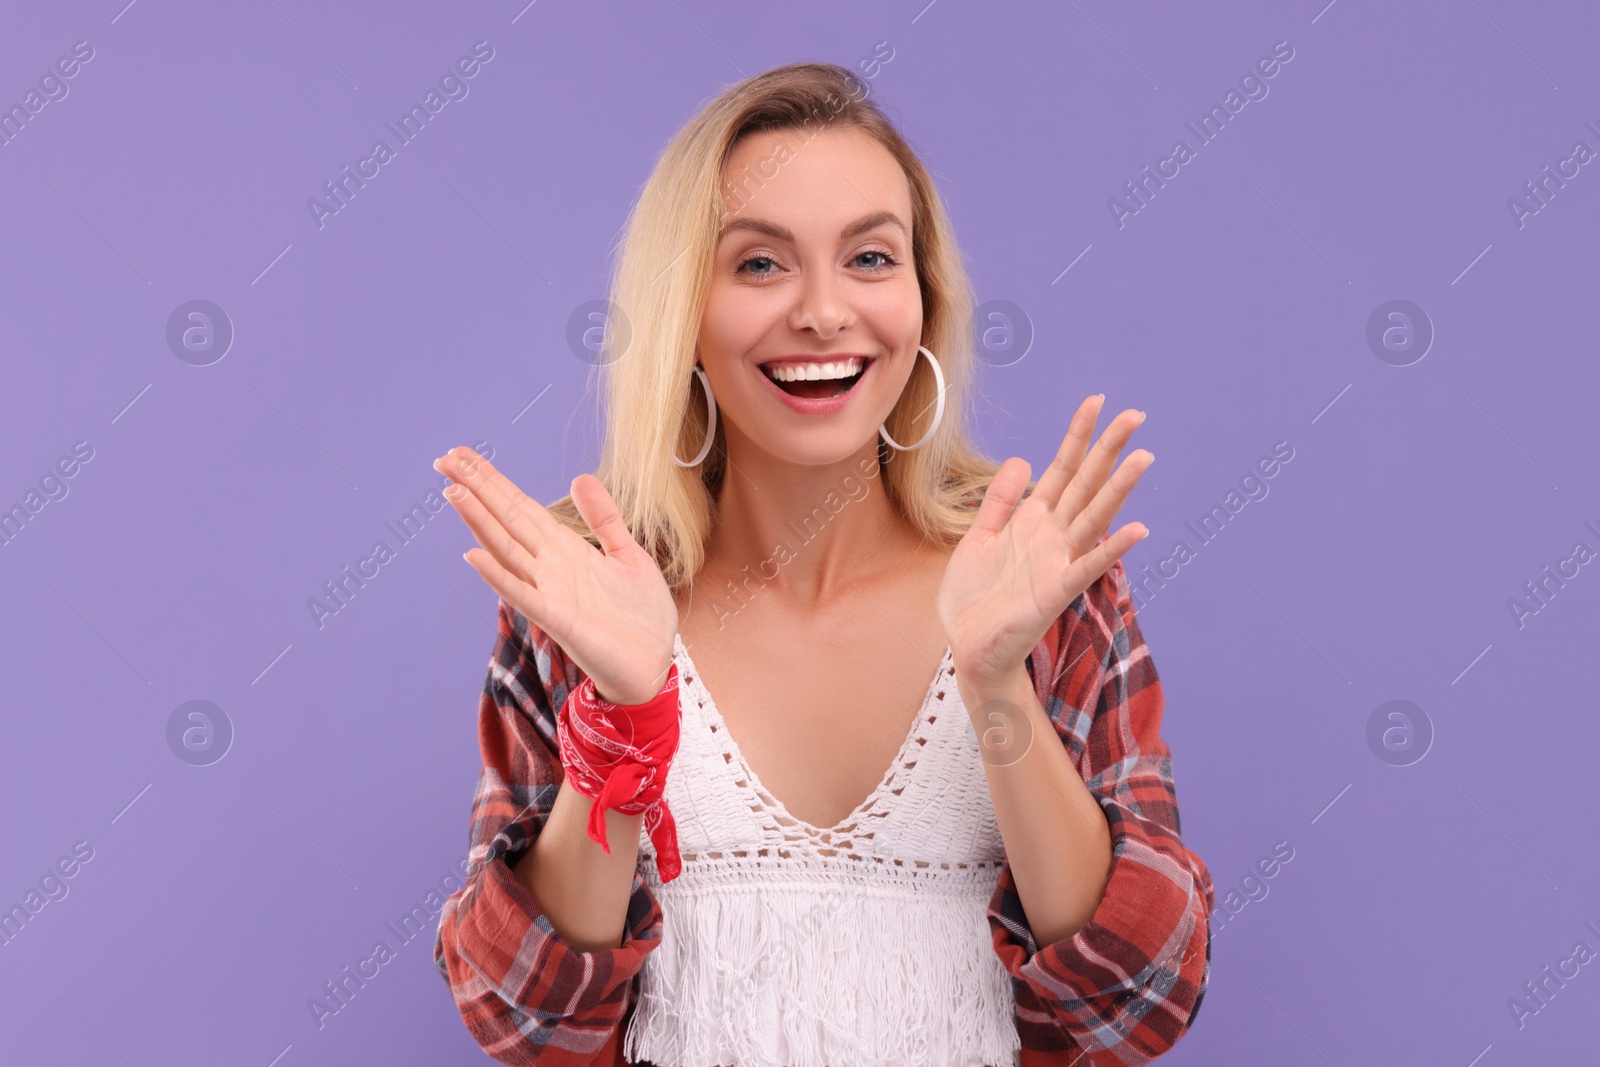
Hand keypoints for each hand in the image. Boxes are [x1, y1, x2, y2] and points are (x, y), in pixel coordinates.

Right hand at [435, 447, 677, 705]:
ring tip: (453, 493)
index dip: (494, 482)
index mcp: (566, 549)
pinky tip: (473, 556)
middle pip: (506, 520)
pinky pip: (523, 594)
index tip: (464, 457)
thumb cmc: (641, 616)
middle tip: (443, 461)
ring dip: (479, 522)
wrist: (654, 664)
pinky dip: (498, 576)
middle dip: (477, 490)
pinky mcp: (559, 620)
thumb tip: (580, 478)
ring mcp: (550, 593)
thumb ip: (604, 519)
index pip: (521, 508)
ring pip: (506, 550)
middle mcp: (550, 567)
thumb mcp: (628, 555)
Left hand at [936, 395, 1151, 690]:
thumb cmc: (975, 598)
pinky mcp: (1054, 592)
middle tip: (1136, 414)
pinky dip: (1111, 548)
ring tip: (1143, 457)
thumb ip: (1000, 500)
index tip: (1096, 400)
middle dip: (1108, 449)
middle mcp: (1052, 536)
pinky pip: (1087, 566)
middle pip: (1086, 484)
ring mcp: (1057, 562)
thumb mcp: (979, 537)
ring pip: (1093, 517)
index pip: (1062, 468)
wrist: (968, 647)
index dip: (1078, 435)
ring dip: (1119, 489)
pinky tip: (1137, 530)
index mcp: (1033, 520)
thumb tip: (1022, 459)